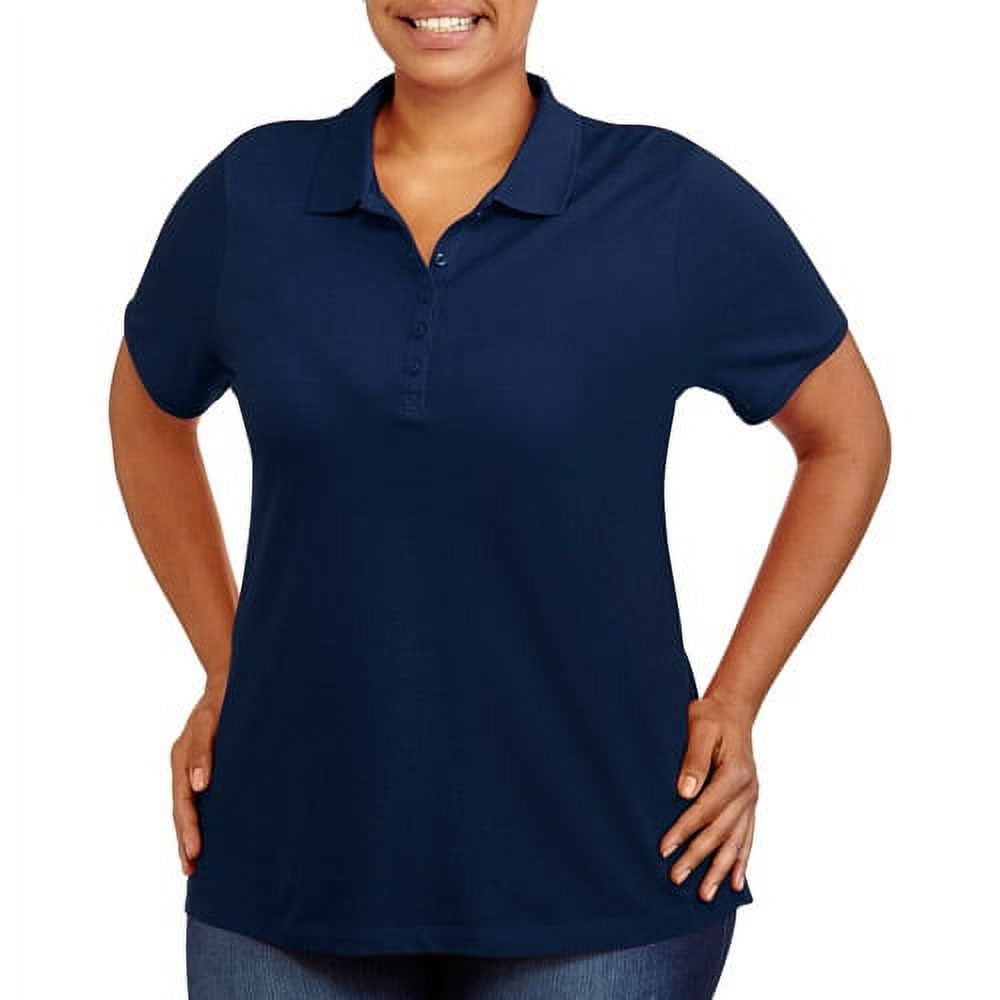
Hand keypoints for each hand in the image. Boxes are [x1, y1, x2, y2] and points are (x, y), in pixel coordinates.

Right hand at [170, 680, 225, 875]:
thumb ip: (202, 751)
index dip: (188, 829)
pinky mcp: (210, 764)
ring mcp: (195, 766)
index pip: (183, 801)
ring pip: (189, 806)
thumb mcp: (209, 721)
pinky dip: (202, 816)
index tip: (194, 854)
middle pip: (182, 809)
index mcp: (181, 758)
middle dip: (185, 840)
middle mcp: (185, 765)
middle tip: (190, 869)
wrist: (232, 678)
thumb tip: (199, 786)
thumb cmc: (222, 699)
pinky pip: (202, 796)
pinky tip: (212, 833)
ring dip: (190, 833)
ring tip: (194, 863)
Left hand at [658, 693, 758, 900]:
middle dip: (697, 857)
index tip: (664, 849)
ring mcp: (751, 799)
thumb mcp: (699, 727)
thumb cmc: (710, 716)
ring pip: (736, 841)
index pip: (705, 810)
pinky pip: (748, 836)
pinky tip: (735, 882)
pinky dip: (741, 861)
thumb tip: (684, 792)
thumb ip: (693, 759)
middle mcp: (747, 791)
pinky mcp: (749, 803)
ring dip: (719, 869)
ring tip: (705, 895)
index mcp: (735, 774)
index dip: (684, 830)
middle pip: (720, 831)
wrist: (733, 710)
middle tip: (675, 878)